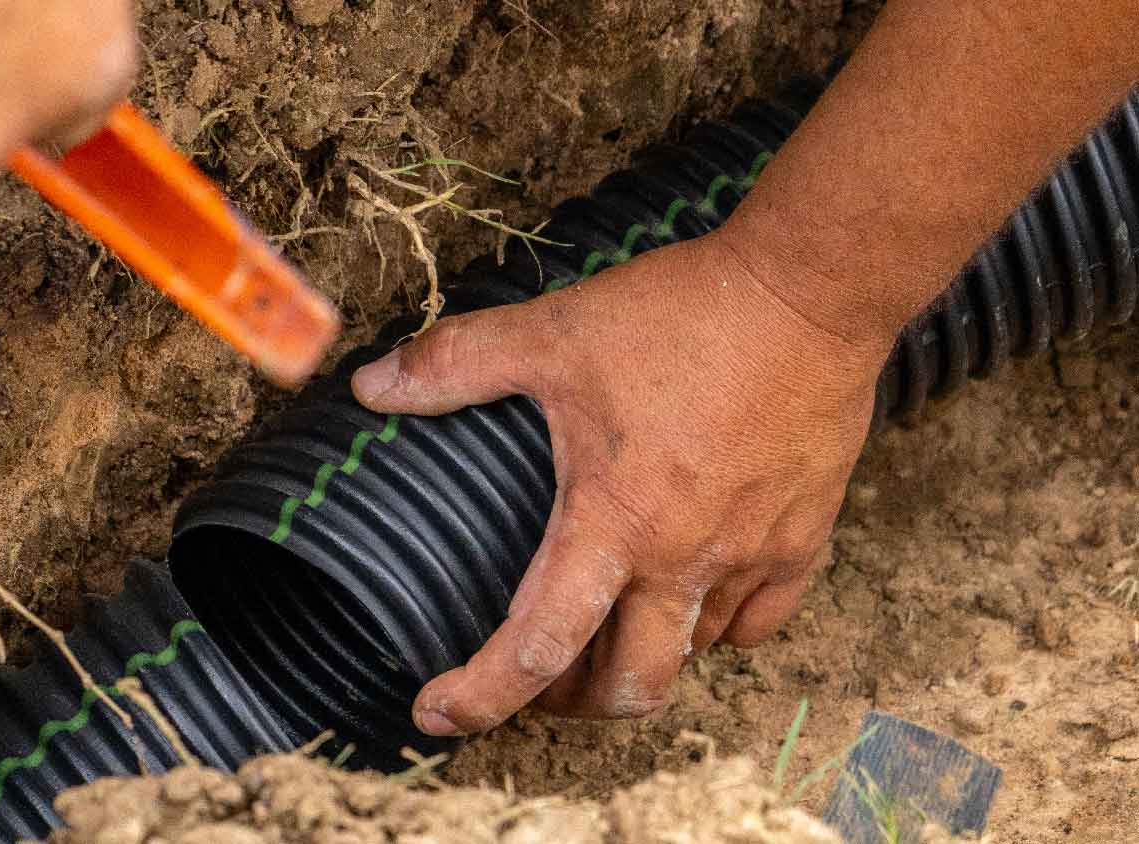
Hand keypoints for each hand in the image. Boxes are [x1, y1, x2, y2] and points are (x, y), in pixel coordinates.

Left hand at [351, 229, 891, 733]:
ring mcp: (751, 556)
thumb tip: (371, 385)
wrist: (810, 290)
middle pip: (629, 687)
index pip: (538, 648)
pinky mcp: (805, 538)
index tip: (435, 714)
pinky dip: (717, 628)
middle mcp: (684, 560)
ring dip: (640, 661)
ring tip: (603, 633)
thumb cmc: (683, 316)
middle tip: (532, 680)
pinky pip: (760, 621)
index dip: (478, 698)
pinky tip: (691, 598)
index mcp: (614, 524)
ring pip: (693, 657)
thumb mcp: (553, 334)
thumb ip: (456, 363)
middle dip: (571, 703)